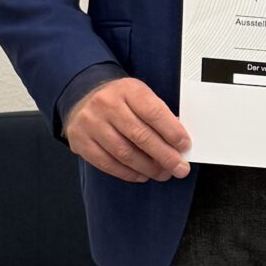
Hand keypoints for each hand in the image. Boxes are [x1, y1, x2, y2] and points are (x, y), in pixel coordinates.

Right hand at [64, 77, 191, 182]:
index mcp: (127, 90)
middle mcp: (107, 105)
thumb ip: (158, 114)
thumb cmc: (119, 99)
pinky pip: (107, 163)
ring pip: (124, 153)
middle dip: (164, 156)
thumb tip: (177, 142)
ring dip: (148, 168)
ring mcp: (91, 123)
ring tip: (163, 173)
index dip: (172, 132)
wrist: (83, 95)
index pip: (153, 112)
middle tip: (179, 168)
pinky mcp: (80, 141)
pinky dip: (128, 173)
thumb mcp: (139, 95)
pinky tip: (142, 175)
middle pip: (140, 136)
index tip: (185, 146)